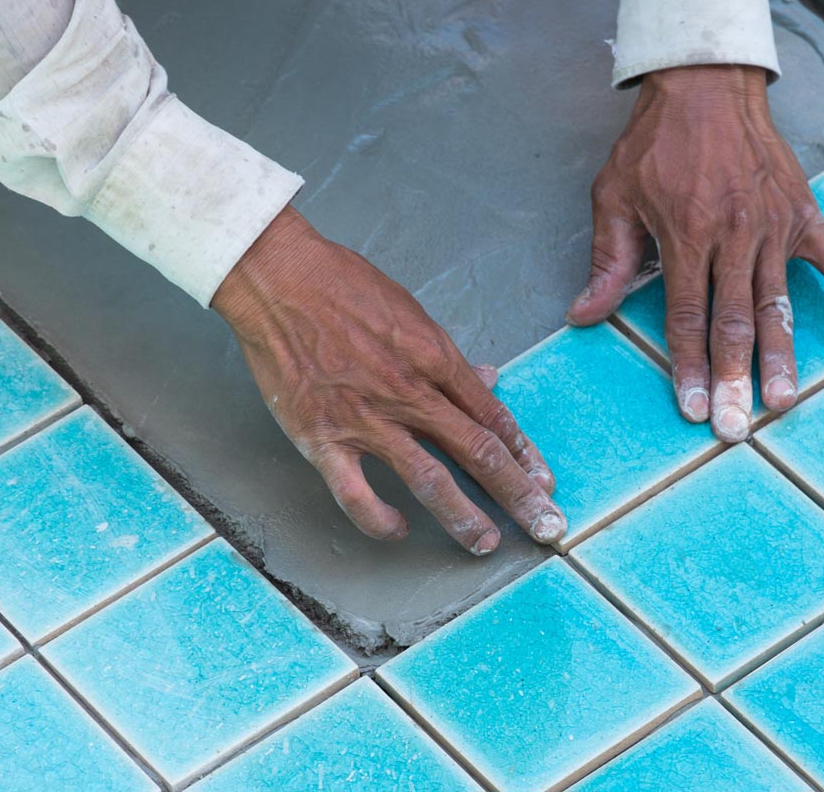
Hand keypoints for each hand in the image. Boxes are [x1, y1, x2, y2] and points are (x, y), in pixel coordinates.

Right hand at [213, 206, 564, 553]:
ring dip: (464, 517)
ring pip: (428, 479)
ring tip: (486, 543)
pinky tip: (397, 531)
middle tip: (546, 526)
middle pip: (478, 452)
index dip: (523, 454)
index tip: (543, 481)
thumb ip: (448, 356)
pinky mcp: (322, 438)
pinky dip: (380, 519)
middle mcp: (409, 393)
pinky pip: (356, 494)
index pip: (492, 416)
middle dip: (518, 495)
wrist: (277, 279)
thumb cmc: (340, 285)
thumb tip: (486, 380)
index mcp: (434, 357)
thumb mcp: (409, 310)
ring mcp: (366, 419)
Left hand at [567, 64, 823, 441]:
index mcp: (686, 237)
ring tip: (782, 401)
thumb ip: (608, 261)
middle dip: (734, 380)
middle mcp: (734, 237)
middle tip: (738, 429)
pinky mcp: (803, 213)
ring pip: (779, 304)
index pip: (686, 318)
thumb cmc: (654, 145)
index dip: (689, 367)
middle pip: (734, 323)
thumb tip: (582, 316)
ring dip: (782, 357)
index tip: (695, 410)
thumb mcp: (614, 197)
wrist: (706, 86)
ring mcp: (774, 227)